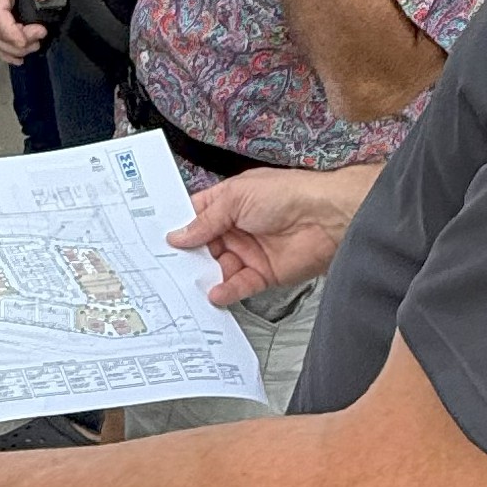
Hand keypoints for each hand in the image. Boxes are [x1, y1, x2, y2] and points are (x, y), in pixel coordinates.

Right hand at [169, 162, 380, 302]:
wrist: (327, 217)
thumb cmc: (289, 194)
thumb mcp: (236, 198)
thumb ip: (205, 221)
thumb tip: (179, 235)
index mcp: (229, 203)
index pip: (196, 217)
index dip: (178, 228)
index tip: (158, 241)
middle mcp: (237, 227)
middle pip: (203, 247)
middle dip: (187, 258)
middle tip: (169, 267)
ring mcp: (250, 251)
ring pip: (219, 269)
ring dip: (205, 277)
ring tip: (190, 284)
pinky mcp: (263, 273)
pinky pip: (239, 285)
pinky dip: (226, 291)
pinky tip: (216, 292)